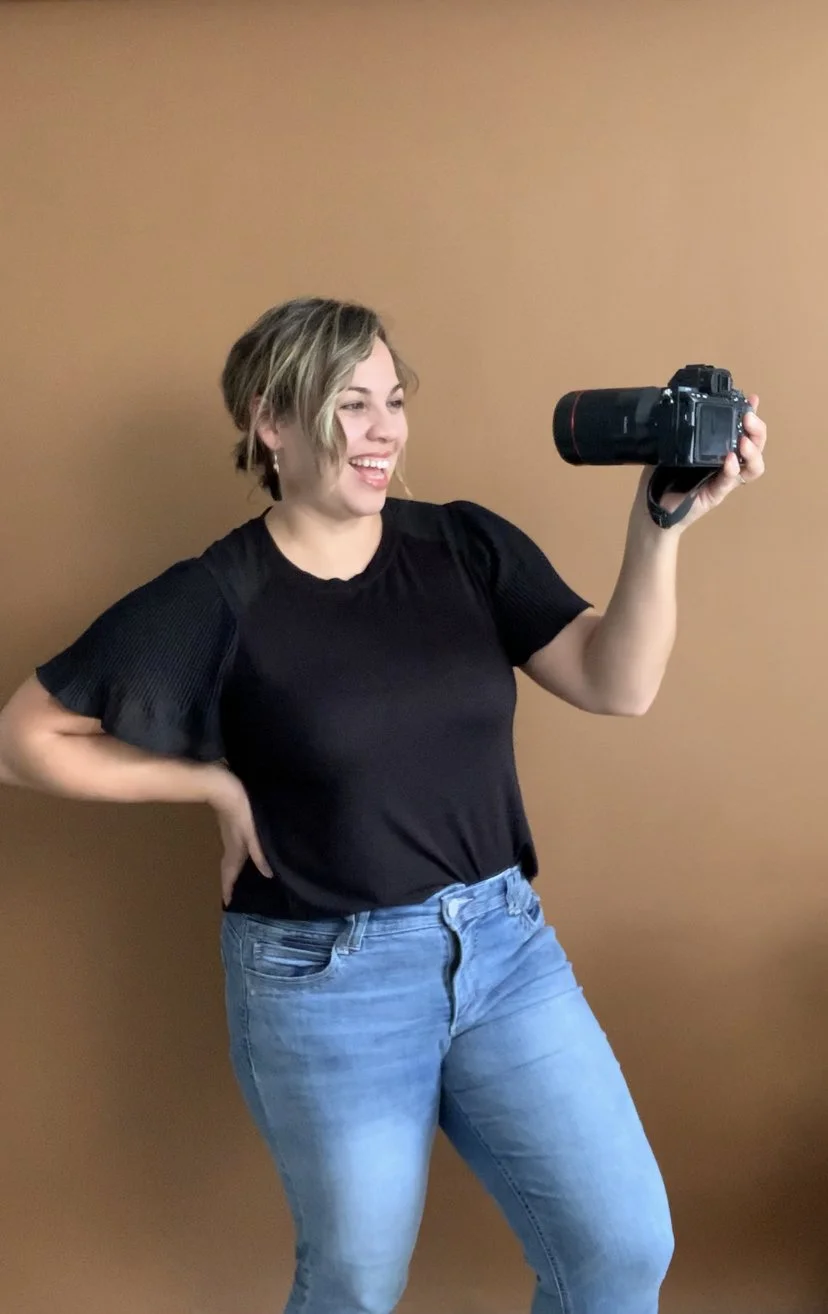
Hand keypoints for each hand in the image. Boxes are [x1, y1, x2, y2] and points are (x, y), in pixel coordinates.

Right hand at [205, 766, 271, 904]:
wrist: (221, 785)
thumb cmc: (239, 810)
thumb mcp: (253, 833)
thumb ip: (260, 852)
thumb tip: (268, 874)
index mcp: (235, 850)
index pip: (230, 874)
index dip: (229, 888)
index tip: (227, 903)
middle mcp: (230, 844)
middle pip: (229, 867)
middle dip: (230, 880)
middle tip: (232, 892)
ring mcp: (230, 833)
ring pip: (231, 855)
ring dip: (233, 867)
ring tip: (239, 874)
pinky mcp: (231, 823)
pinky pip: (234, 844)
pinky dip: (237, 852)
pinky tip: (243, 848)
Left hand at [635, 395, 766, 530]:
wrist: (651, 510)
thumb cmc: (659, 478)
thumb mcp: (668, 448)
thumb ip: (678, 431)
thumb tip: (678, 404)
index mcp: (716, 448)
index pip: (740, 429)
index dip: (749, 414)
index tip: (752, 400)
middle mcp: (726, 462)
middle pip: (755, 445)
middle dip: (757, 430)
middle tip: (749, 418)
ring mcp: (723, 479)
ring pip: (753, 466)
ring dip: (753, 452)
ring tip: (744, 442)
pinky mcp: (716, 494)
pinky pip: (730, 481)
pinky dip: (732, 469)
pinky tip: (729, 460)